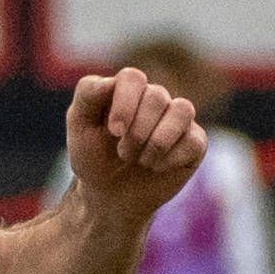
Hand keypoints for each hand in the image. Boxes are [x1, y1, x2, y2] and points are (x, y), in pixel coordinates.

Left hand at [61, 66, 206, 226]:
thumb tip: (109, 82)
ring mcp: (177, 119)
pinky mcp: (194, 142)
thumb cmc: (93, 157)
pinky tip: (156, 168)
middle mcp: (155, 98)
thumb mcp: (80, 127)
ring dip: (157, 142)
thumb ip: (87, 96)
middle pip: (157, 96)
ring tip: (141, 161)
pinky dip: (171, 158)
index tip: (114, 131)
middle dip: (137, 132)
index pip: (133, 78)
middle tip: (123, 153)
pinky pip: (194, 140)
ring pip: (183, 110)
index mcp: (127, 89)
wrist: (110, 195)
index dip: (125, 103)